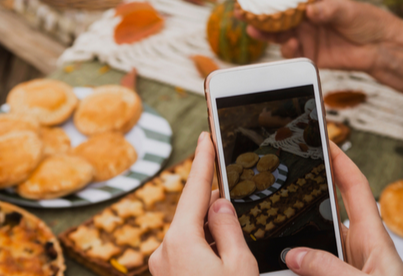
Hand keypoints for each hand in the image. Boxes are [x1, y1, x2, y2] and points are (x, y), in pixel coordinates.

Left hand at [148, 132, 258, 275]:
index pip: (194, 190)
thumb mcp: (239, 265)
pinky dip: (204, 248)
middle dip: (215, 206)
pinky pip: (186, 253)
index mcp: (181, 242)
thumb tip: (219, 204)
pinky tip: (221, 261)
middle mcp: (164, 251)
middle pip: (193, 215)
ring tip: (233, 251)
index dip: (202, 160)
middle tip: (237, 202)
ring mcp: (162, 266)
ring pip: (191, 235)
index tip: (205, 138)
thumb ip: (229, 228)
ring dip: (212, 234)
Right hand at [239, 0, 402, 95]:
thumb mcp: (348, 10)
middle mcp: (303, 17)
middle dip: (254, 12)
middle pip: (273, 15)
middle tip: (239, 11)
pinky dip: (287, 49)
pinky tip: (291, 44)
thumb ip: (328, 10)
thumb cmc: (366, 21)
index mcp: (310, 0)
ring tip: (254, 28)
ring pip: (277, 34)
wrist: (380, 48)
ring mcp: (304, 36)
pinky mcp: (308, 54)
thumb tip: (310, 11)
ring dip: (263, 32)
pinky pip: (291, 53)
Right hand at [284, 142, 402, 275]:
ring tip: (277, 234)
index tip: (324, 142)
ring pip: (316, 242)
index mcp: (373, 237)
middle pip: (329, 211)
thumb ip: (330, 269)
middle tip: (288, 175)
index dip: (341, 162)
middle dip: (310, 194)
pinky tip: (284, 266)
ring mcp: (347, 264)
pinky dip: (298, 263)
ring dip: (298, 239)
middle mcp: (359, 248)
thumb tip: (295, 254)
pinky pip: (312, 265)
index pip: (355, 188)